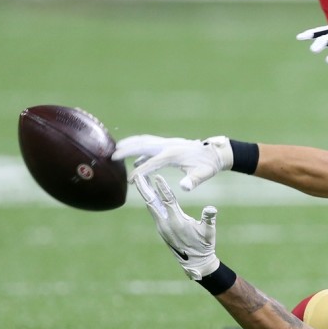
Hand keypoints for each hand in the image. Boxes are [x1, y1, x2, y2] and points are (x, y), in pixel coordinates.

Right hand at [114, 135, 232, 190]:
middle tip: (112, 156)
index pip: (151, 163)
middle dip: (127, 150)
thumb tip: (185, 187)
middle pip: (142, 145)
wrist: (216, 152)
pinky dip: (140, 147)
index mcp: (173, 154)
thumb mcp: (203, 174)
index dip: (140, 172)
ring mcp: (168, 143)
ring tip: (116, 149)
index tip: (130, 181)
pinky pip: (150, 144)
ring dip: (130, 144)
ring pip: (144, 141)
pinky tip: (136, 158)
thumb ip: (193, 181)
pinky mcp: (169, 144)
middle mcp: (168, 146)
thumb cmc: (208, 165)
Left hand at [134, 174, 219, 279]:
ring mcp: (161, 227)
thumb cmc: (204, 245)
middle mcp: (165, 224)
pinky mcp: (161, 229)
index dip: (162, 188)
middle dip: (144, 189)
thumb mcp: (209, 231)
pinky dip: (151, 201)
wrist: (195, 262)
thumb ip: (209, 218)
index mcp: (177, 222)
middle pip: (151, 202)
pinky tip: (150, 195)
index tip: (157, 176)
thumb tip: (211, 208)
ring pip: (151, 207)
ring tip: (141, 182)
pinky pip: (154, 212)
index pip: (167, 201)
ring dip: (145, 194)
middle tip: (137, 176)